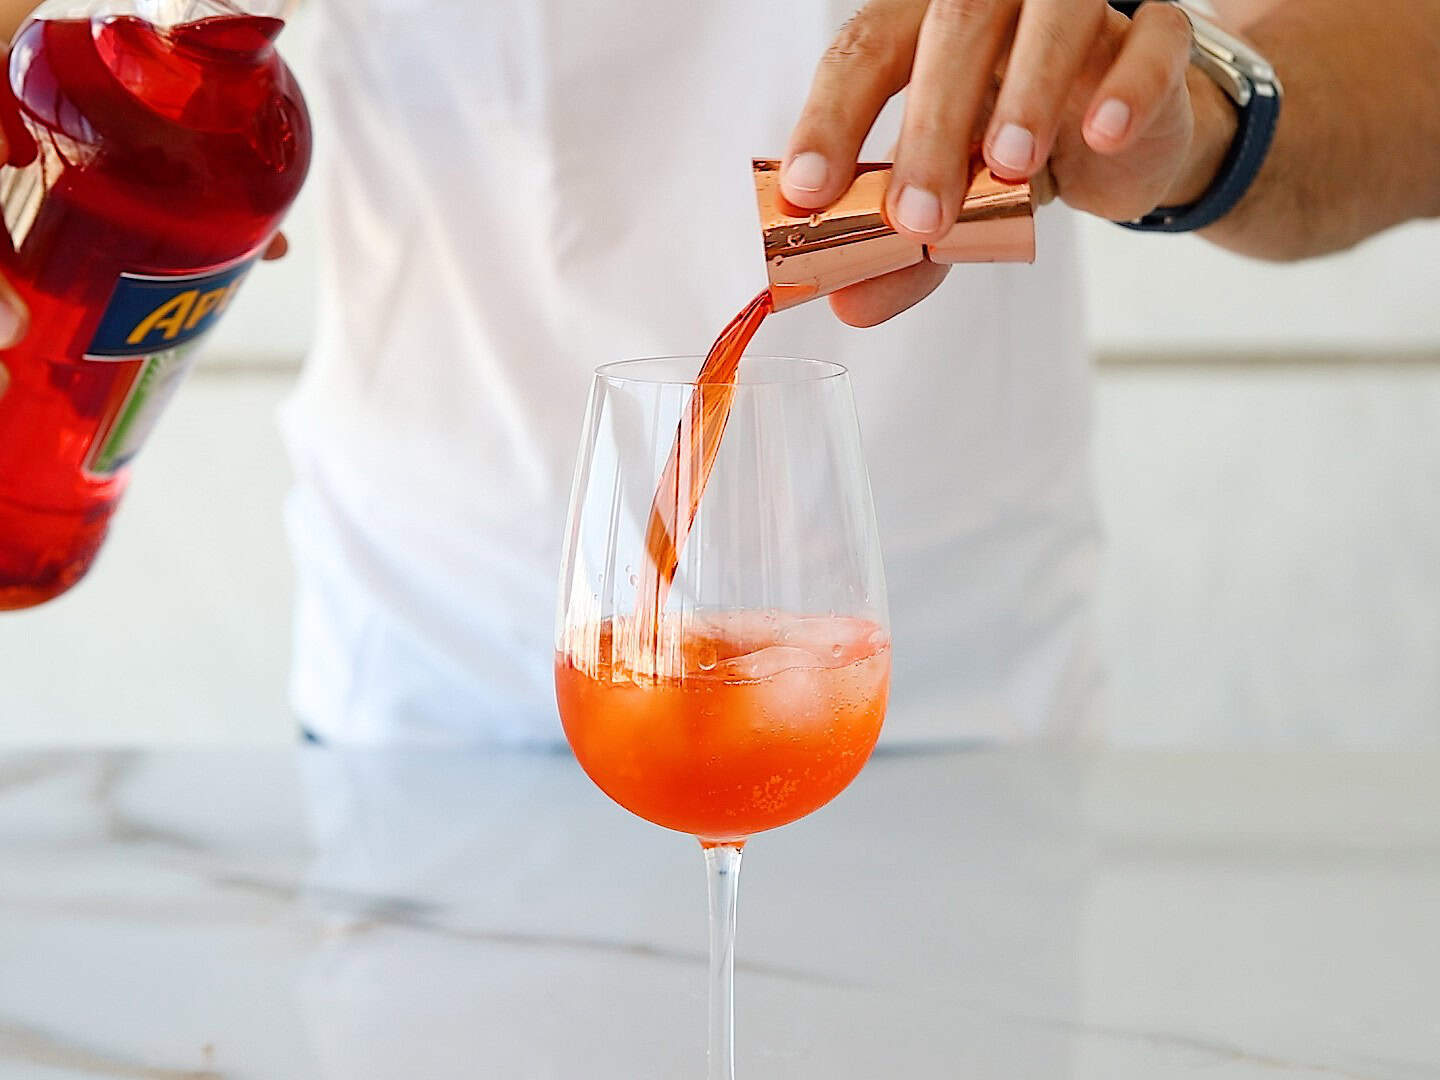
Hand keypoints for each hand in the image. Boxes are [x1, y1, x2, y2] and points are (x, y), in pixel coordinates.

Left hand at [781, 0, 1235, 325]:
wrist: (1119, 139)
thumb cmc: (1011, 150)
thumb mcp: (950, 202)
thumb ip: (900, 251)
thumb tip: (849, 305)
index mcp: (920, 24)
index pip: (864, 51)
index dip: (831, 119)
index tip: (809, 192)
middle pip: (952, 28)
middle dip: (930, 128)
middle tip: (918, 218)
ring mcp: (1080, 5)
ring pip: (1052, 15)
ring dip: (1027, 90)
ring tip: (1009, 168)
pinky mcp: (1157, 33)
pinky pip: (1154, 39)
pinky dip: (1129, 86)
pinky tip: (1103, 134)